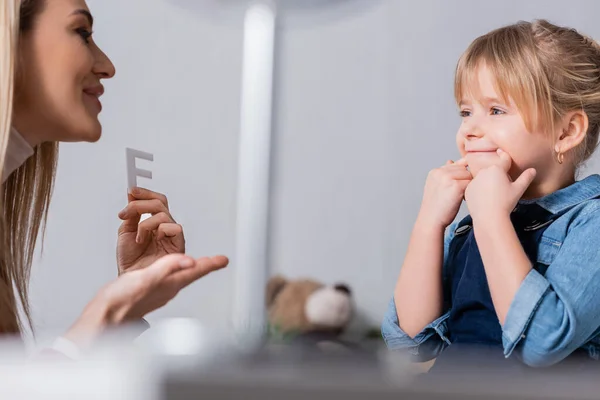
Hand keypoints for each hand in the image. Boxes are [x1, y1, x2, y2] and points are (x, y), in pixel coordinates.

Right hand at [64, 253, 228, 347]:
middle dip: (204, 266)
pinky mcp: (145, 293)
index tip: (224, 259)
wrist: (102, 318)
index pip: (195, 272)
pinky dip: (170, 270)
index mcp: (169, 285)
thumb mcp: (145, 280)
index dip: (210, 264)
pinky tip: (167, 271)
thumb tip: (189, 261)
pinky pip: (165, 279)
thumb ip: (167, 268)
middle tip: (217, 261)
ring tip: (198, 263)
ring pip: (179, 278)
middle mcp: (166, 290)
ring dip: (190, 269)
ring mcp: (156, 292)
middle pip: (191, 275)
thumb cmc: (119, 302)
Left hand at [117, 187, 184, 273]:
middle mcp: (163, 227)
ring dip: (145, 222)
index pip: (155, 201)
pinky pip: (174, 227)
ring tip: (138, 235)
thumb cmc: (130, 261)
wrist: (130, 279)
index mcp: (153, 223)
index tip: (131, 190)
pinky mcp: (178, 244)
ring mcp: (171, 235)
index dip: (145, 193)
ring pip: (163, 214)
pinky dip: (158, 230)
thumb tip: (132, 196)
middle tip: (127, 211)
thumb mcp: (125, 232)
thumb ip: (131, 214)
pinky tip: (149, 239)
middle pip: (160, 203)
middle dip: (142, 202)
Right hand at [418, 158, 471, 228]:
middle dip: (465, 180)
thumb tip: (451, 160)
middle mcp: (440, 171)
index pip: (456, 165)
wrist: (431, 220)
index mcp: (435, 171)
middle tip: (457, 194)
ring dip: (468, 185)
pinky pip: (471, 183)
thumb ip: (445, 173)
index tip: (456, 187)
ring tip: (459, 196)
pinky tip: (461, 199)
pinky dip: (470, 191)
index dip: (460, 176)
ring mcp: (447, 177)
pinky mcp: (456, 185)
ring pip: (469, 175)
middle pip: (464, 169)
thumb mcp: (437, 186)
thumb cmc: (436, 207)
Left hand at [465, 149, 535, 220]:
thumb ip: (526, 178)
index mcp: (497, 169)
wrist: (489, 217)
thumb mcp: (518, 189)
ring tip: (494, 194)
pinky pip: (475, 186)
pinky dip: (480, 190)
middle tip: (503, 185)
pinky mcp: (468, 189)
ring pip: (483, 178)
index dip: (505, 156)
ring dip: (488, 182)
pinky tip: (485, 198)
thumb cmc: (505, 203)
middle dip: (497, 174)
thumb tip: (532, 170)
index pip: (504, 159)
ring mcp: (474, 180)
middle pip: (493, 170)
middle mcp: (483, 171)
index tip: (502, 152)